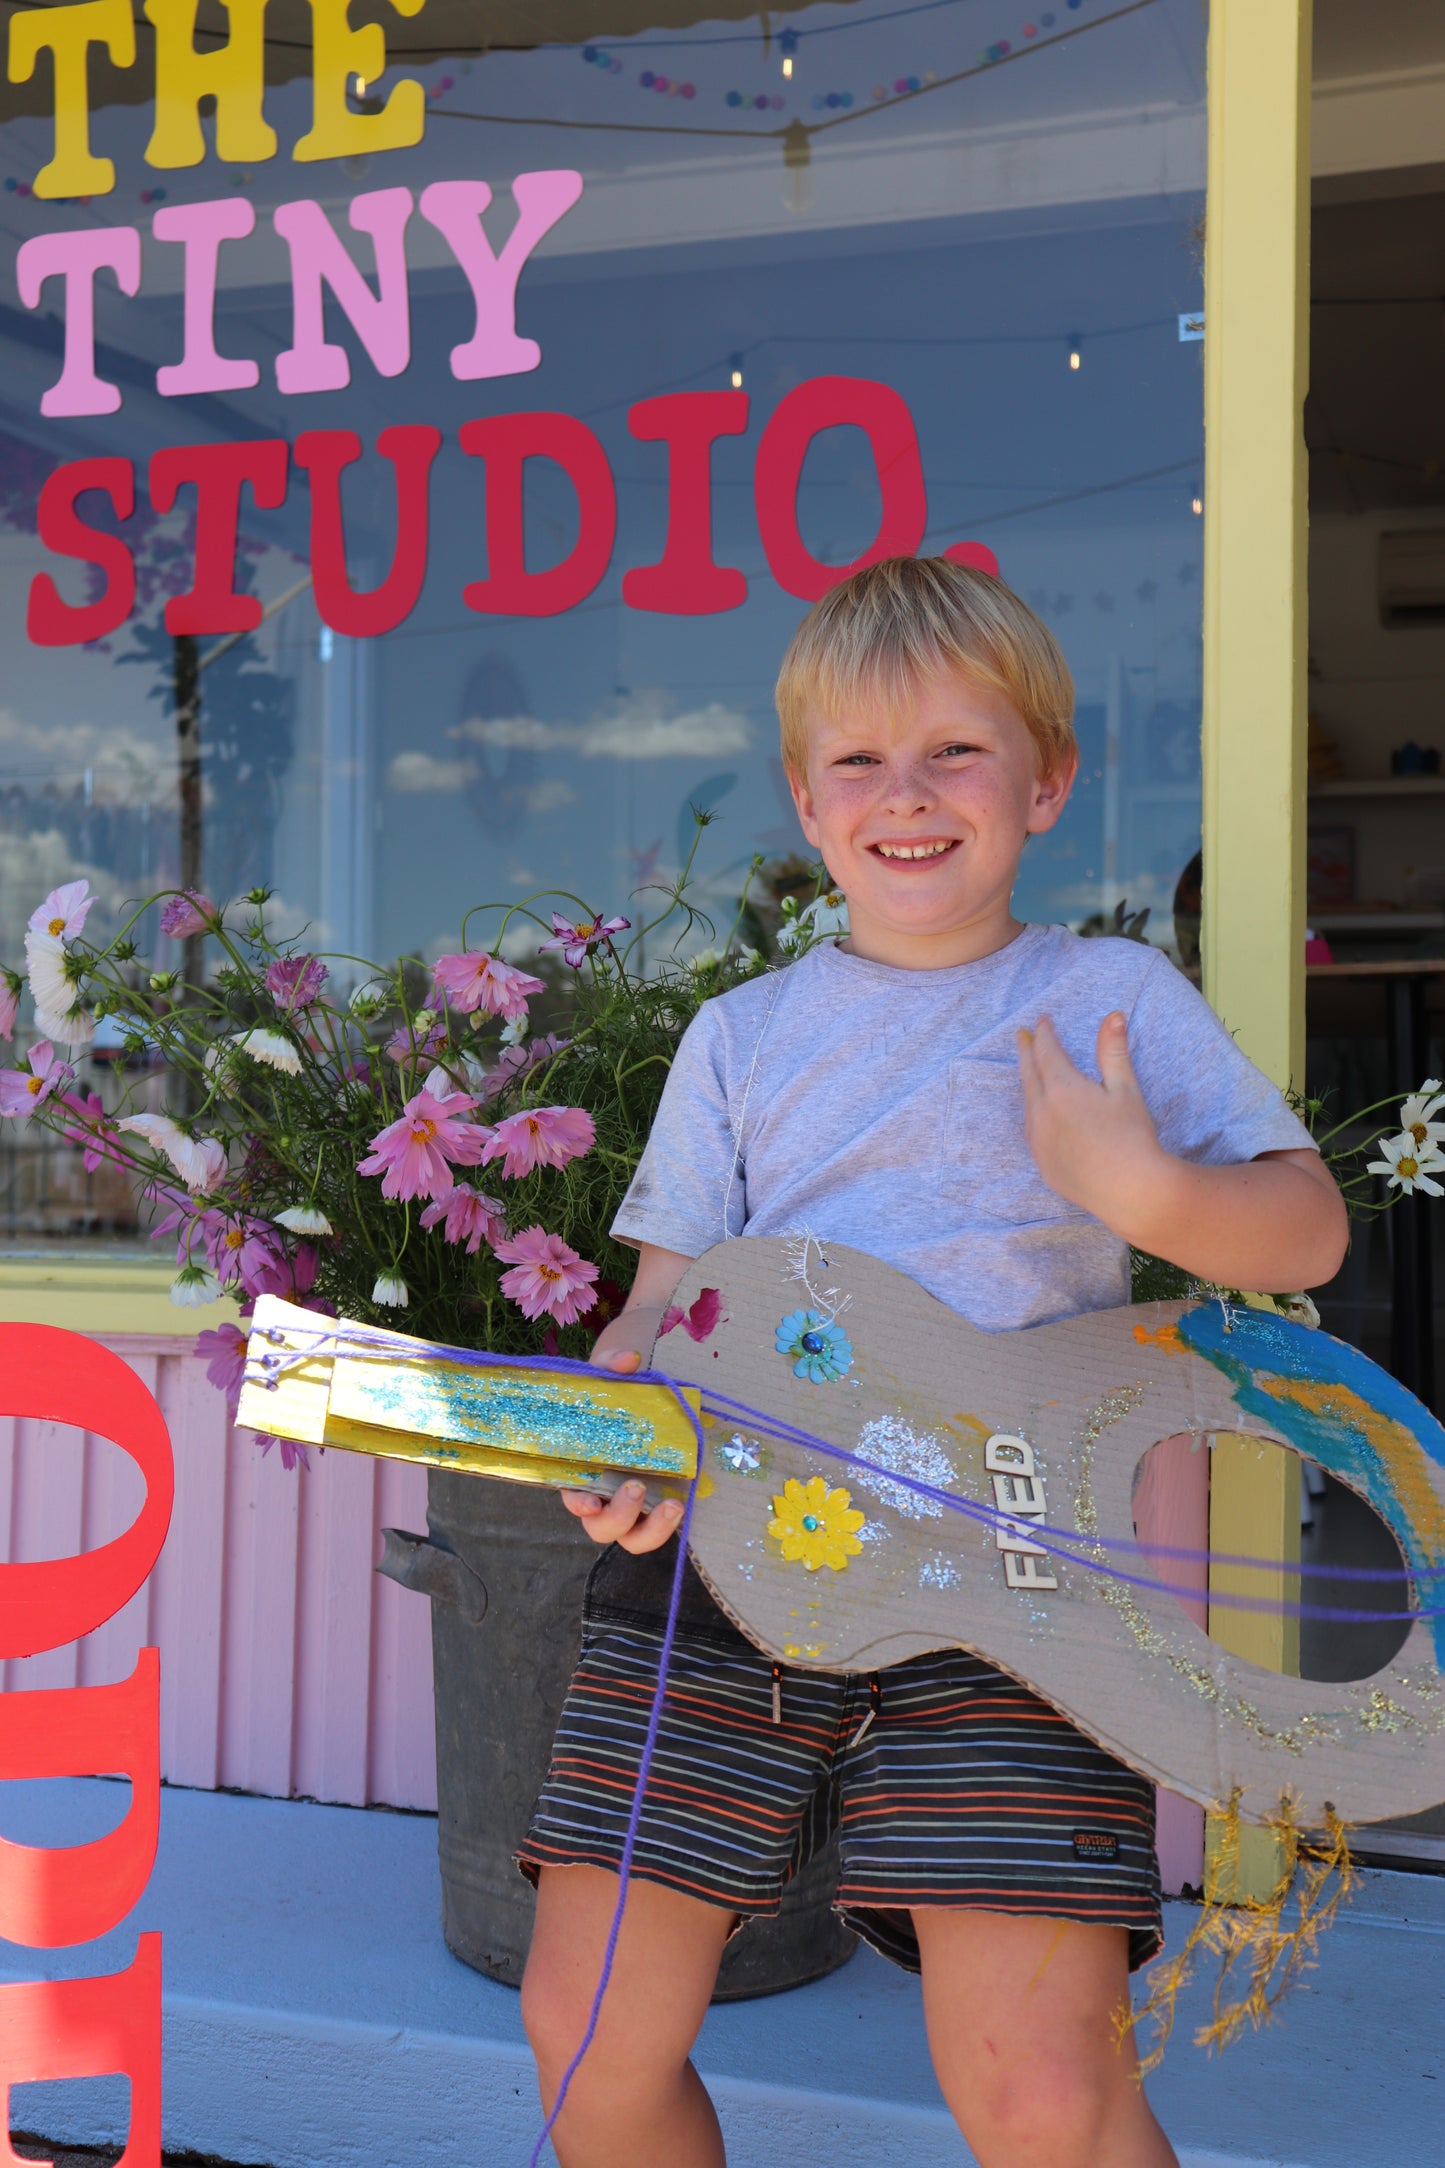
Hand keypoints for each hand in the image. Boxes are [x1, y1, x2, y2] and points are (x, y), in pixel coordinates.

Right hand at [560, 1316, 684, 1552]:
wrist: (634, 1403)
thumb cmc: (609, 1396)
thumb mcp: (606, 1376)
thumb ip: (611, 1366)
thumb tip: (629, 1360)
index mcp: (580, 1472)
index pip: (572, 1496)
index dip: (578, 1504)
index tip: (589, 1501)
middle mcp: (602, 1498)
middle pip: (601, 1528)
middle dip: (619, 1515)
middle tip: (636, 1487)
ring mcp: (630, 1508)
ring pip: (632, 1539)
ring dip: (651, 1530)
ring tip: (672, 1505)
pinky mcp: (654, 1508)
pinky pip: (658, 1529)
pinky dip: (668, 1524)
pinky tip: (681, 1503)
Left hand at [1016, 1010, 1166, 1234]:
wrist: (1129, 1190)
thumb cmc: (1132, 1137)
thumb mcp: (1125, 1089)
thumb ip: (1113, 1051)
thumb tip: (1113, 1015)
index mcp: (1062, 1089)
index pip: (1047, 1052)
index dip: (1045, 1034)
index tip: (1043, 1021)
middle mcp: (1042, 1113)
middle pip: (1029, 1074)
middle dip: (1027, 1052)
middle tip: (1022, 1036)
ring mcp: (1038, 1140)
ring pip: (1027, 1102)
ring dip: (1027, 1081)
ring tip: (1029, 1068)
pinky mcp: (1042, 1162)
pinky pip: (1031, 1128)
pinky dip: (1032, 1110)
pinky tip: (1038, 1111)